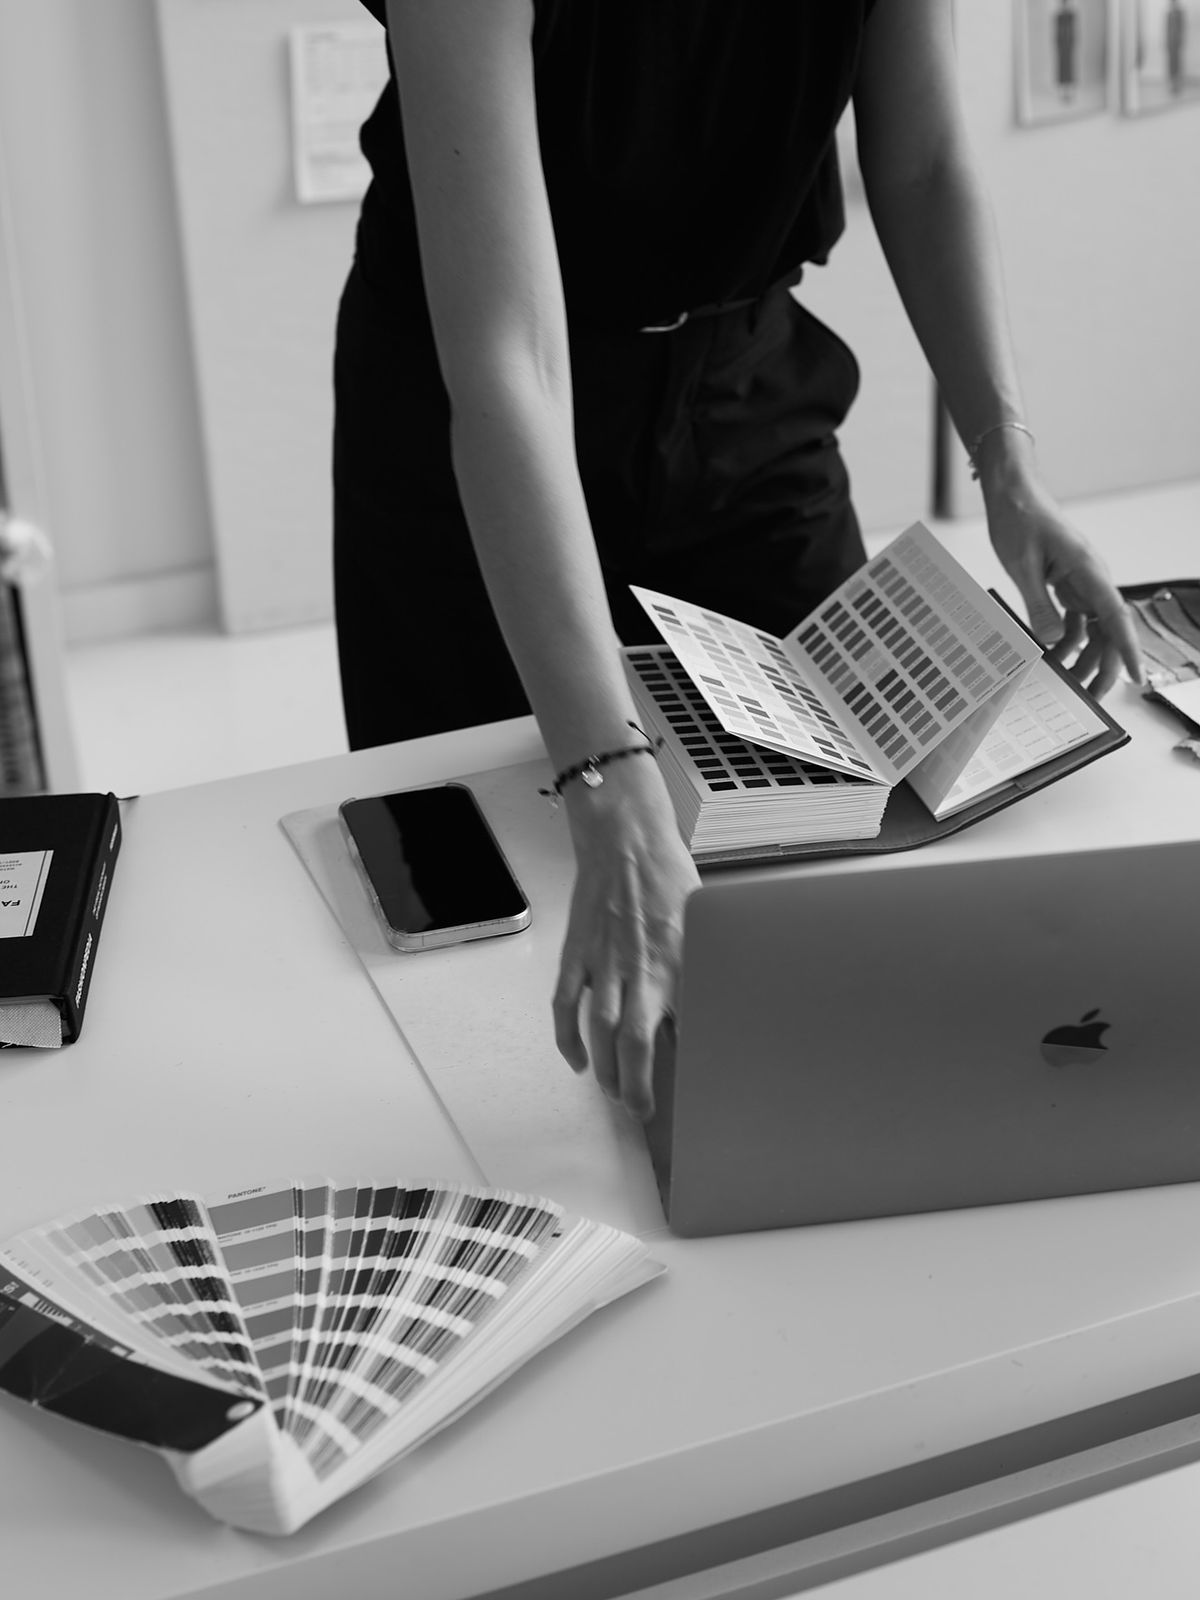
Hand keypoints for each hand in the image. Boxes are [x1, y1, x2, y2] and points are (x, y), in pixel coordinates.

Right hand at [552, 756, 699, 1120]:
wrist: (626, 841)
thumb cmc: (667, 879)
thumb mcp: (701, 928)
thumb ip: (698, 974)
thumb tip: (701, 1018)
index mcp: (677, 963)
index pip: (682, 1031)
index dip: (684, 1069)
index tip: (689, 1093)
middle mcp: (638, 968)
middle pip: (633, 1042)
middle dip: (635, 1086)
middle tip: (640, 1109)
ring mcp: (602, 963)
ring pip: (598, 1031)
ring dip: (605, 1069)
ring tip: (613, 1092)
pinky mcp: (576, 954)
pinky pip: (564, 1005)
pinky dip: (568, 1038)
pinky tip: (578, 1060)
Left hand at [983, 480, 1143, 697]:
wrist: (1013, 492)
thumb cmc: (1020, 518)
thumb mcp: (1022, 565)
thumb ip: (1038, 604)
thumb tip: (1051, 641)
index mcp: (1087, 569)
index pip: (1116, 616)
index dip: (1127, 650)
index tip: (1136, 677)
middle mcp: (1091, 577)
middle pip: (1108, 630)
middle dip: (1103, 665)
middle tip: (1092, 696)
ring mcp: (1081, 581)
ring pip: (1093, 628)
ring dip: (1083, 656)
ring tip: (1068, 683)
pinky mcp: (1067, 584)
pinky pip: (1075, 619)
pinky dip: (1066, 640)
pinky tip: (1053, 657)